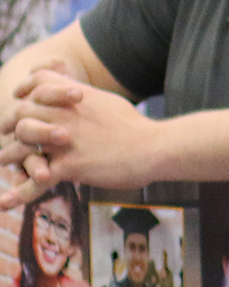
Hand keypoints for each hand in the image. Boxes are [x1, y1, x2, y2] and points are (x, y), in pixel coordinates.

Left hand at [2, 72, 165, 207]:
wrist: (155, 148)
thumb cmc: (135, 128)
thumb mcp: (108, 102)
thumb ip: (86, 97)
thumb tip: (77, 95)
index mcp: (75, 97)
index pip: (38, 83)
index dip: (25, 90)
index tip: (20, 98)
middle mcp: (64, 115)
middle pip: (21, 113)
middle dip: (9, 125)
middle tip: (5, 133)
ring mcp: (64, 140)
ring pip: (20, 146)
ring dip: (8, 156)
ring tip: (2, 163)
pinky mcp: (69, 165)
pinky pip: (36, 181)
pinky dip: (19, 194)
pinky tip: (5, 203)